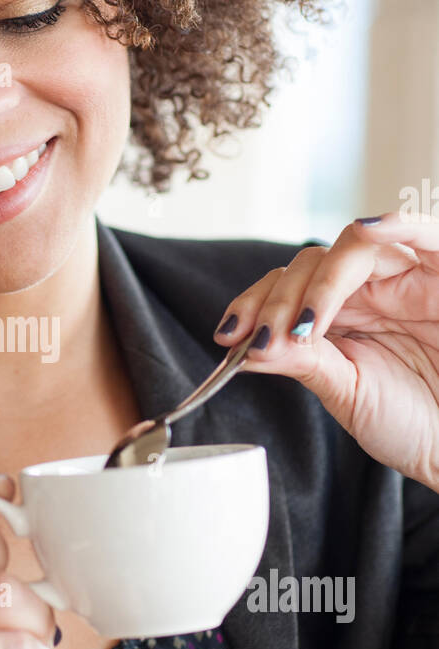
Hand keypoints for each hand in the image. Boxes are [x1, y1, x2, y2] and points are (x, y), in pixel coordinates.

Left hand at [212, 211, 438, 491]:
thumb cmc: (411, 422)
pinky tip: (370, 228)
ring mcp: (407, 279)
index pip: (287, 287)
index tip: (229, 336)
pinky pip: (426, 238)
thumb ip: (304, 363)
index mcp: (339, 315)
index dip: (254, 305)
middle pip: (310, 264)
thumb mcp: (347, 393)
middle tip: (268, 342)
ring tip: (305, 323)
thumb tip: (246, 347)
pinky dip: (400, 226)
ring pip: (352, 248)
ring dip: (321, 281)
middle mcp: (369, 290)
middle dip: (279, 302)